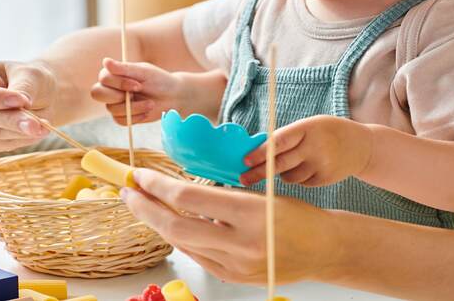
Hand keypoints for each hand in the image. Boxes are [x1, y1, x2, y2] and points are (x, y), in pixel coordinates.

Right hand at [0, 61, 56, 151]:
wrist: (37, 94)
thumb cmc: (28, 77)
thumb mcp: (28, 74)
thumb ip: (23, 88)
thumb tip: (22, 105)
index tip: (20, 99)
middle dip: (10, 119)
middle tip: (37, 123)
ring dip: (20, 131)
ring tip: (44, 126)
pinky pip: (2, 144)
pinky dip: (23, 138)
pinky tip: (39, 130)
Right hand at [91, 59, 226, 124]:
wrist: (173, 97)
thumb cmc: (159, 80)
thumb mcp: (144, 72)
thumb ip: (124, 68)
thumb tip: (105, 61)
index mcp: (114, 74)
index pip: (103, 78)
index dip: (119, 83)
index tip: (138, 84)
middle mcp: (111, 89)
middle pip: (97, 94)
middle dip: (118, 96)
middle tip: (137, 94)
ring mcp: (115, 104)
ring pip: (112, 109)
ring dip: (133, 108)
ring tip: (150, 104)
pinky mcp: (123, 117)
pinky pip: (121, 121)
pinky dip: (136, 117)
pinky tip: (147, 111)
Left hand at [121, 169, 345, 284]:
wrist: (324, 250)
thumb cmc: (298, 215)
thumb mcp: (263, 195)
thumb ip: (223, 197)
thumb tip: (181, 193)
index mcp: (250, 213)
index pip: (190, 199)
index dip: (159, 186)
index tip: (142, 176)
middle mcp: (241, 243)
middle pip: (176, 227)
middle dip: (146, 208)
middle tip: (128, 192)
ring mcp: (235, 265)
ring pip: (182, 244)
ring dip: (159, 224)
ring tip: (145, 206)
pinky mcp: (234, 278)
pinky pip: (198, 257)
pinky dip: (181, 239)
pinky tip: (172, 226)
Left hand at [239, 115, 373, 186]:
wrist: (361, 146)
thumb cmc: (328, 132)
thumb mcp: (311, 125)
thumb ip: (288, 136)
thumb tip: (257, 151)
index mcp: (308, 128)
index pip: (279, 142)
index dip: (260, 153)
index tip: (245, 161)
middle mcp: (316, 147)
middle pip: (280, 163)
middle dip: (259, 172)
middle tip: (243, 178)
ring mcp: (322, 165)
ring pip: (288, 176)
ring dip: (282, 173)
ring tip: (293, 162)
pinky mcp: (325, 179)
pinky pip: (301, 182)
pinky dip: (298, 177)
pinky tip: (309, 167)